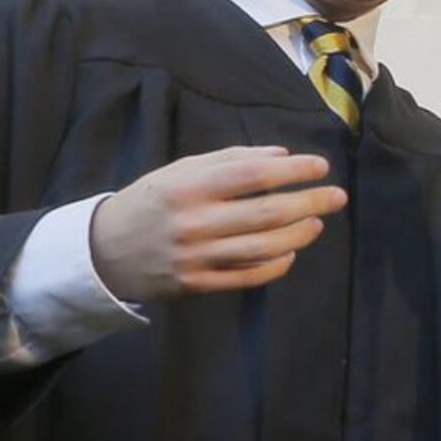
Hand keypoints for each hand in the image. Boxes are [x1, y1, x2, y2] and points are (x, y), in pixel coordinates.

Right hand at [86, 146, 344, 302]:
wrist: (103, 251)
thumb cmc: (151, 202)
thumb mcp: (180, 171)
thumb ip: (229, 160)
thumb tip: (282, 156)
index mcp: (187, 187)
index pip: (252, 175)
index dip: (292, 170)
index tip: (320, 166)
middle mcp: (193, 222)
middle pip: (267, 213)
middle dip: (310, 202)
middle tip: (337, 196)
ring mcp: (196, 257)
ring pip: (264, 248)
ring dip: (300, 234)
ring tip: (318, 222)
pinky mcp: (197, 284)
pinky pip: (248, 277)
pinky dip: (277, 265)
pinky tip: (291, 251)